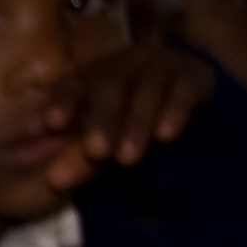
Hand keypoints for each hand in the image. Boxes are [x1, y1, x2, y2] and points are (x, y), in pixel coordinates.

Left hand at [41, 40, 212, 185]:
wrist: (186, 95)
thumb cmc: (127, 121)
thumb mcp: (101, 140)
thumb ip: (77, 158)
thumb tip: (53, 180)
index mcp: (89, 78)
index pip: (71, 87)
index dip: (62, 102)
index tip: (53, 123)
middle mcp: (121, 66)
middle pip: (108, 88)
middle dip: (101, 121)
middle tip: (96, 152)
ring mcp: (158, 66)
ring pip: (145, 91)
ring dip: (135, 124)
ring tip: (128, 159)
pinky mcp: (192, 74)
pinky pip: (183, 90)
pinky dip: (174, 111)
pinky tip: (166, 135)